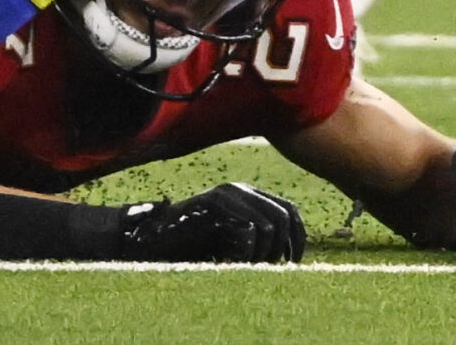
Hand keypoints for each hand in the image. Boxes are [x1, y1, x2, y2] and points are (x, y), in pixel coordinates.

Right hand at [115, 181, 303, 263]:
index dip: (297, 237)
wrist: (158, 239)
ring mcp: (226, 195)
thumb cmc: (195, 244)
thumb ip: (256, 236)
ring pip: (268, 226)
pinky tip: (231, 259)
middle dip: (281, 248)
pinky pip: (248, 232)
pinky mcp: (215, 205)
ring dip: (262, 253)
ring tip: (246, 265)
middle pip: (283, 217)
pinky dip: (245, 252)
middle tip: (269, 268)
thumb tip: (289, 253)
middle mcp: (239, 189)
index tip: (292, 262)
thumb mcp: (232, 238)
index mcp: (247, 193)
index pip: (289, 209)